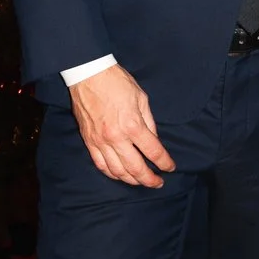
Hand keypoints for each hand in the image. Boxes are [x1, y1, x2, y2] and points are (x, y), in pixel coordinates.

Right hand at [70, 62, 175, 188]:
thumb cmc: (116, 82)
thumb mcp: (141, 98)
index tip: (170, 167)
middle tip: (157, 183)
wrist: (88, 74)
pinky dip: (111, 173)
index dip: (164, 162)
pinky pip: (100, 164)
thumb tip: (154, 140)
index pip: (153, 151)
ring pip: (117, 171)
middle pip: (136, 168)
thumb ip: (149, 122)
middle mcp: (116, 137)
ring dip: (131, 180)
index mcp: (133, 125)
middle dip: (149, 179)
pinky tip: (119, 175)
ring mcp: (100, 141)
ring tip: (140, 181)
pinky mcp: (89, 141)